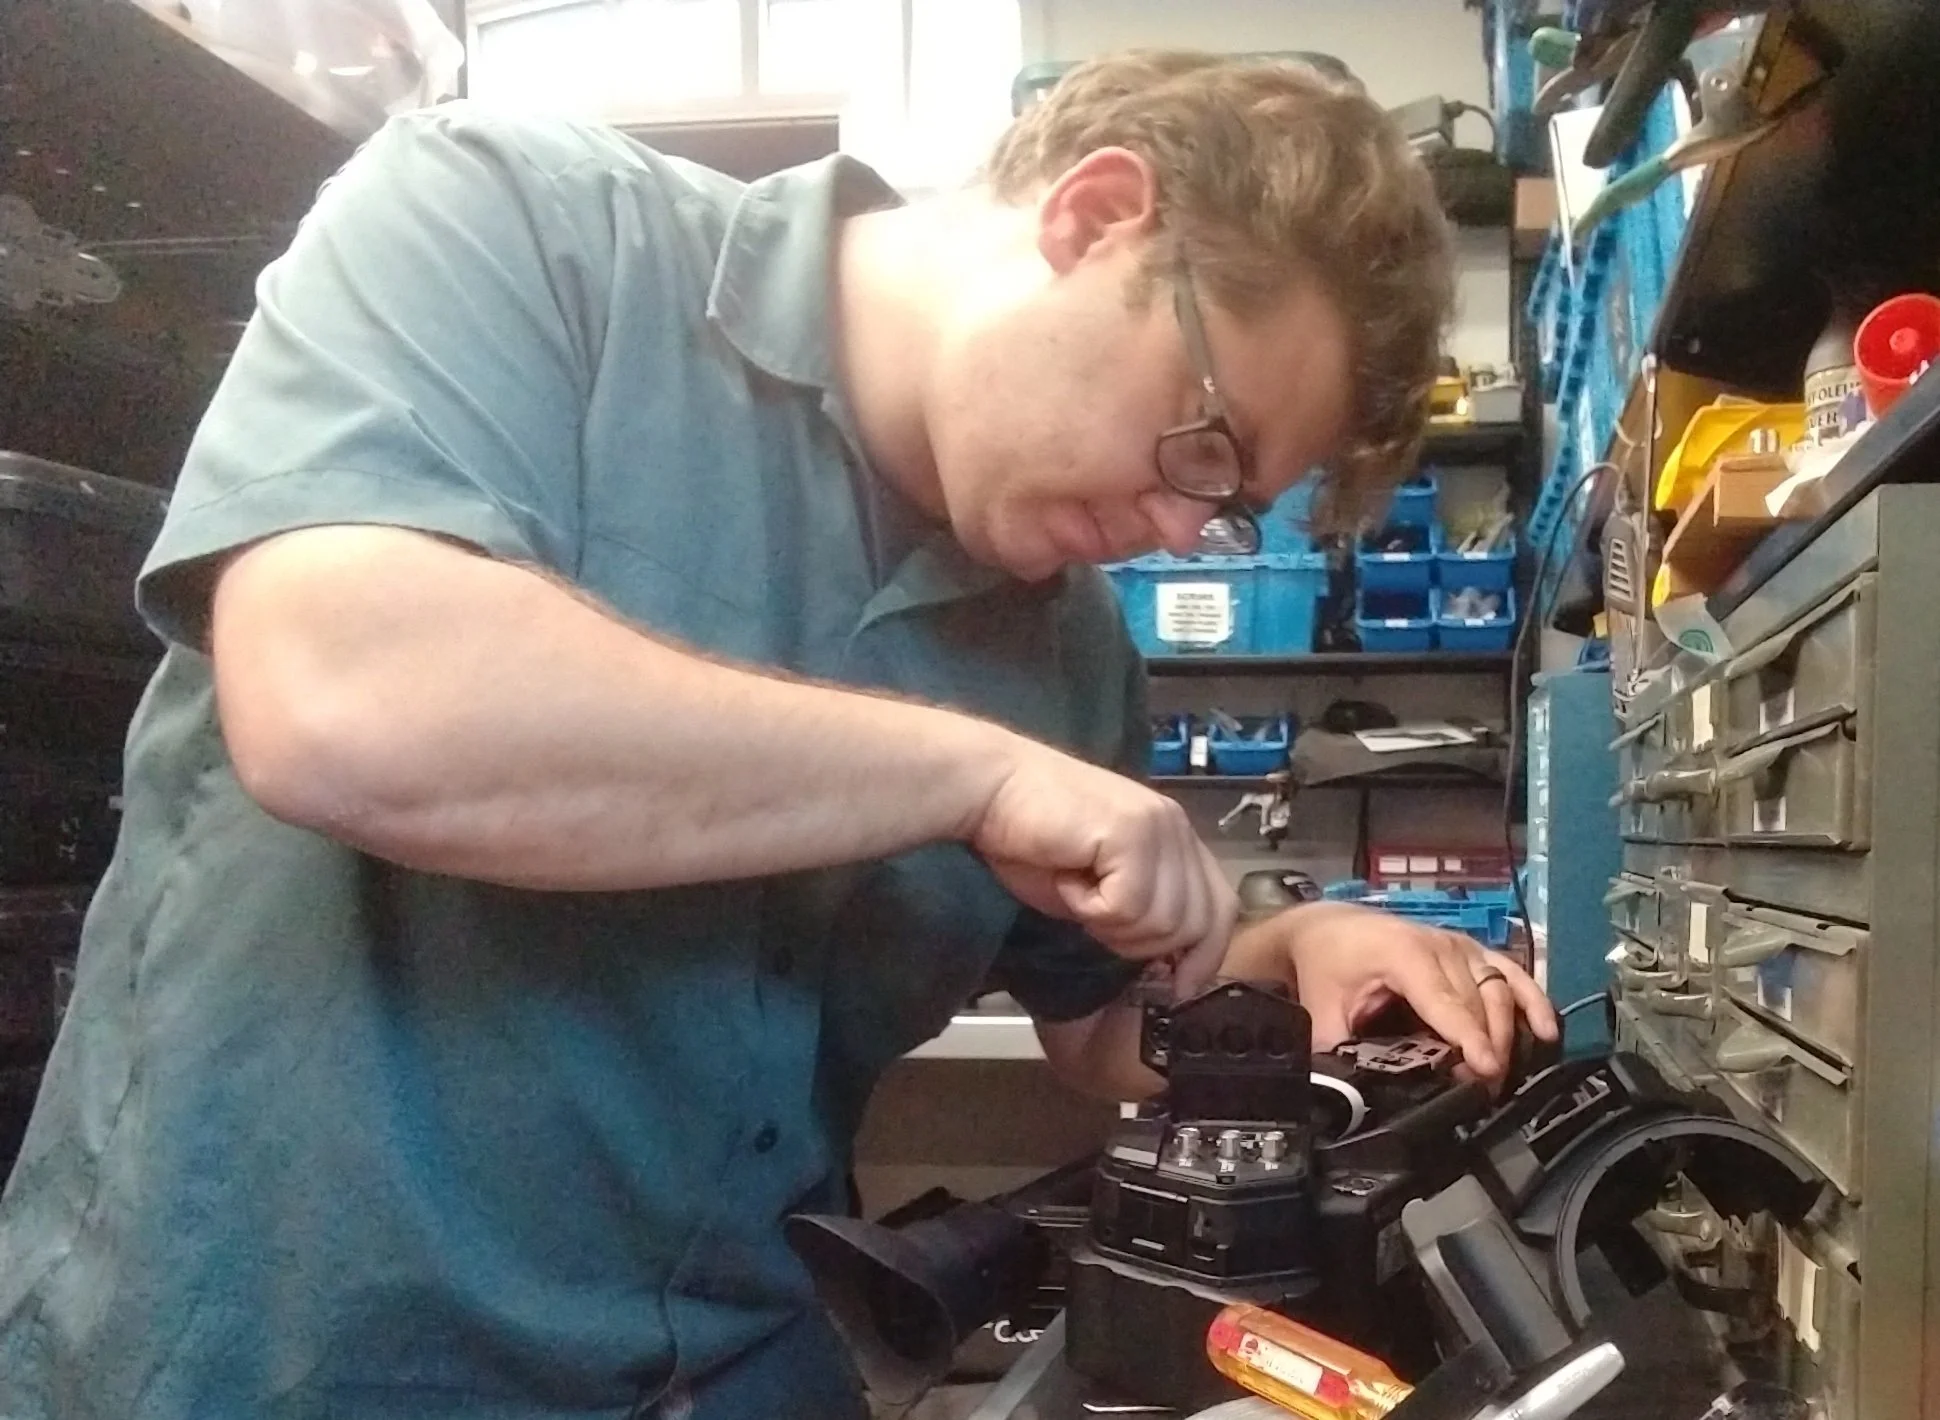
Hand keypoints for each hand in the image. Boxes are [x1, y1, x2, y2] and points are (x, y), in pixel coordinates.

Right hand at [967, 735, 1235, 996]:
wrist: (989, 790)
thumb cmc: (1030, 839)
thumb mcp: (1097, 888)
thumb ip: (1140, 911)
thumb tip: (1168, 962)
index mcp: (1174, 837)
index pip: (1219, 906)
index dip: (1205, 954)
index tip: (1178, 986)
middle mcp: (1175, 827)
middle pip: (1195, 922)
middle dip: (1142, 943)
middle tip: (1092, 916)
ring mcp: (1157, 826)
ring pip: (1162, 921)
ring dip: (1111, 923)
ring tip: (1076, 889)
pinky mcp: (1131, 832)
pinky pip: (1128, 906)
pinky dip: (1090, 907)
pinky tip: (1067, 878)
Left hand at [1222, 901, 1558, 1087]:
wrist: (1328, 927)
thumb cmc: (1326, 966)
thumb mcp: (1321, 1012)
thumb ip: (1338, 1051)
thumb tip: (1350, 1094)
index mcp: (1405, 955)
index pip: (1446, 1001)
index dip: (1469, 1038)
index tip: (1485, 1070)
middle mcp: (1441, 945)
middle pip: (1480, 1002)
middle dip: (1488, 1048)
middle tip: (1484, 1092)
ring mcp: (1461, 946)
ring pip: (1500, 991)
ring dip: (1508, 1034)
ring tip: (1503, 1075)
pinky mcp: (1472, 950)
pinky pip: (1512, 973)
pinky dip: (1533, 1000)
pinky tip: (1547, 1031)